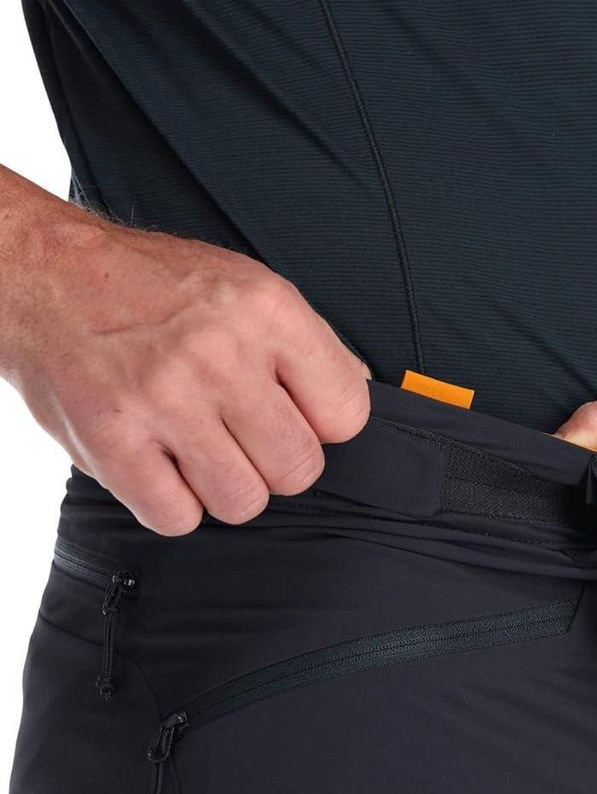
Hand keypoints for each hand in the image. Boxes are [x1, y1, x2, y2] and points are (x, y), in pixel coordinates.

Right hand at [2, 173, 371, 535]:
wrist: (48, 275)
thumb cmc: (152, 286)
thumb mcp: (244, 285)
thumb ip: (302, 343)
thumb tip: (351, 398)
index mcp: (267, 309)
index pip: (347, 414)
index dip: (323, 425)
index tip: (292, 415)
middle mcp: (220, 353)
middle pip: (299, 469)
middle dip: (275, 463)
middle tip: (240, 436)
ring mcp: (164, 400)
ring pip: (243, 502)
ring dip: (224, 488)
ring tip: (198, 449)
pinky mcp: (112, 441)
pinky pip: (178, 518)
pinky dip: (172, 504)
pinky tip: (160, 464)